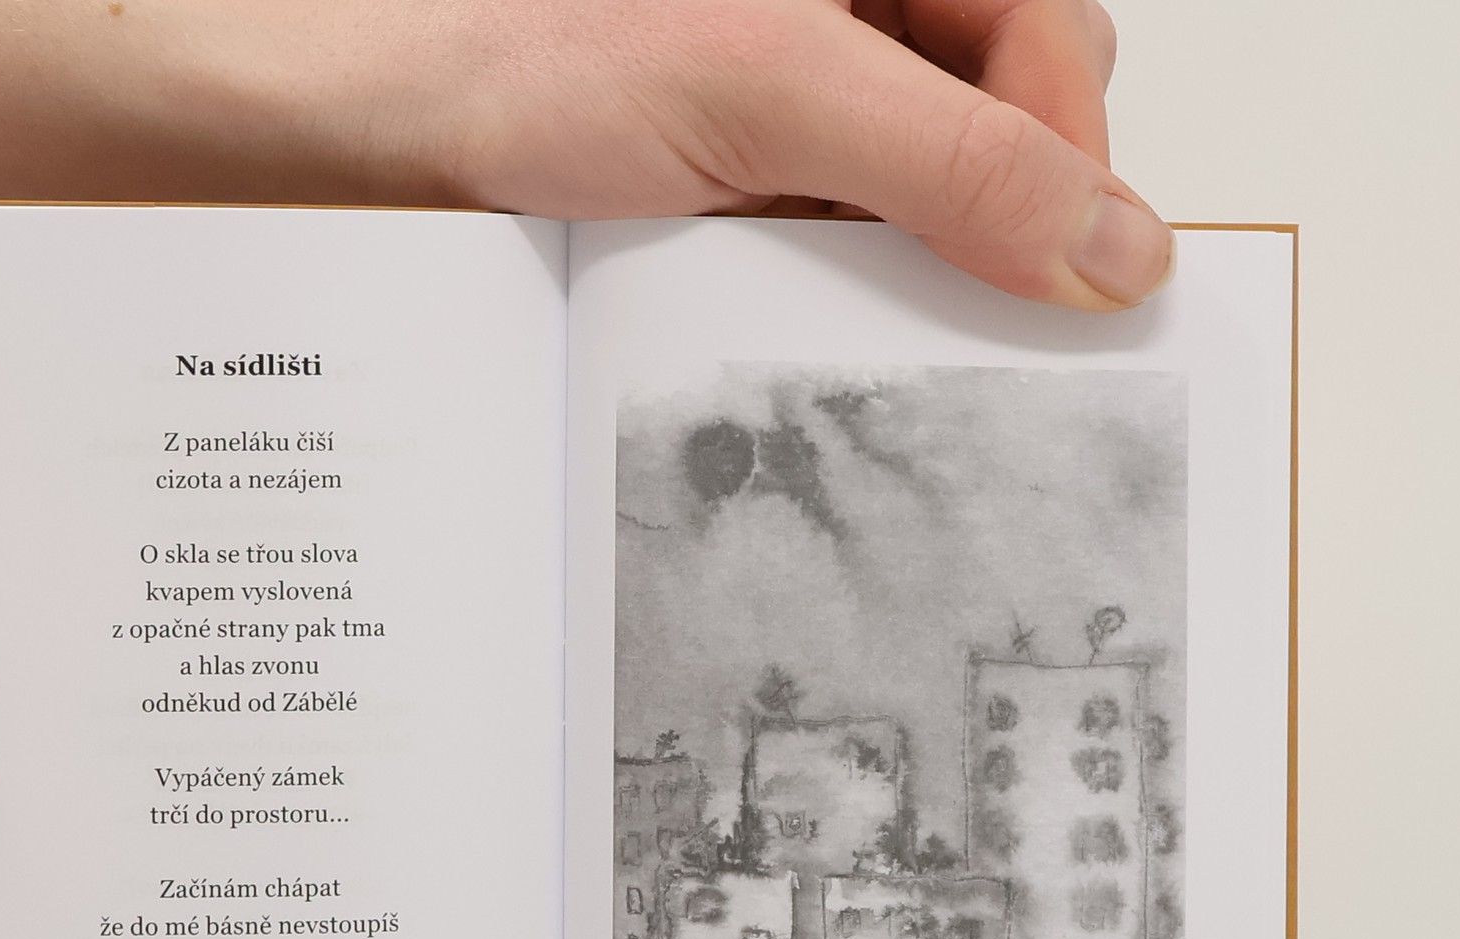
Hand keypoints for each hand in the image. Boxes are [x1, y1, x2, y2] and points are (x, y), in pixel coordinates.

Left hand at [0, 0, 1161, 343]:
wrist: (343, 150)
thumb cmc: (511, 64)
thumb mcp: (764, 91)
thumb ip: (951, 160)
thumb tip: (1117, 252)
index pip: (1051, 37)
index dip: (1076, 145)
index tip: (1082, 264)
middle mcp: (840, 41)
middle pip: (1000, 137)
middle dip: (1005, 234)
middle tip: (989, 332)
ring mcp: (785, 145)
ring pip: (919, 228)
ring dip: (923, 304)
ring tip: (900, 374)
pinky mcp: (729, 230)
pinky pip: (833, 287)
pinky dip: (843, 339)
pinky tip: (824, 380)